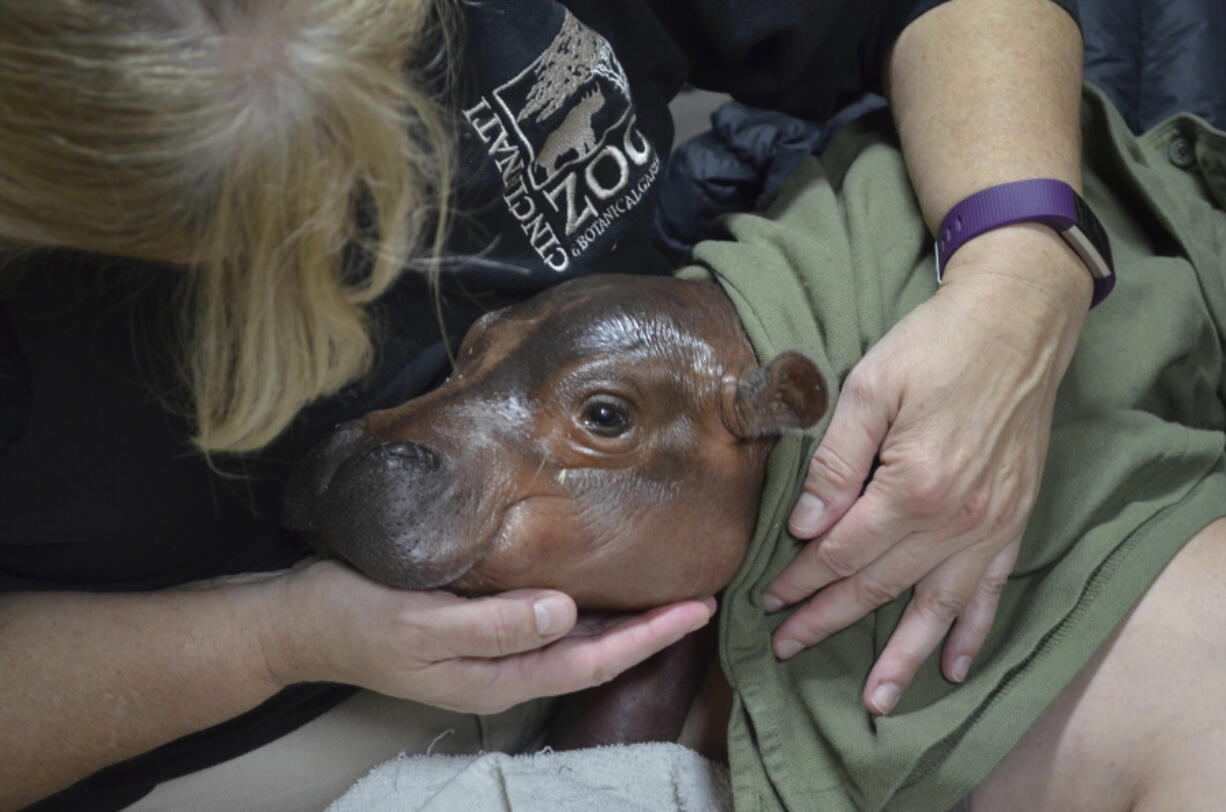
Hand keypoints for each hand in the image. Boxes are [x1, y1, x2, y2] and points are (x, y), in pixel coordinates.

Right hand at [252, 559, 715, 714]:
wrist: (294, 619)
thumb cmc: (352, 616)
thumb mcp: (419, 621)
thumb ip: (493, 624)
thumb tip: (566, 613)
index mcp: (496, 677)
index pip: (591, 661)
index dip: (647, 638)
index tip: (696, 608)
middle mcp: (502, 668)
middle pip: (593, 653)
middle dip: (648, 629)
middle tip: (698, 592)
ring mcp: (487, 648)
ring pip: (572, 637)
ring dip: (620, 615)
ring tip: (663, 585)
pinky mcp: (473, 622)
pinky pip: (542, 617)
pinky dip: (579, 601)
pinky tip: (591, 575)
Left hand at [764, 226, 1089, 714]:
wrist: (1016, 324)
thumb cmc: (934, 346)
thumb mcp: (871, 388)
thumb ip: (837, 460)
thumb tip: (808, 524)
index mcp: (913, 488)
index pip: (842, 552)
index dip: (801, 579)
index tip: (768, 599)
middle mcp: (956, 520)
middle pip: (879, 586)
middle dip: (828, 619)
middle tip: (787, 647)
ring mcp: (990, 526)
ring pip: (935, 607)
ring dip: (903, 656)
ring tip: (875, 699)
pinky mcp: (1013, 521)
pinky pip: (989, 592)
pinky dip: (970, 632)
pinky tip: (954, 666)